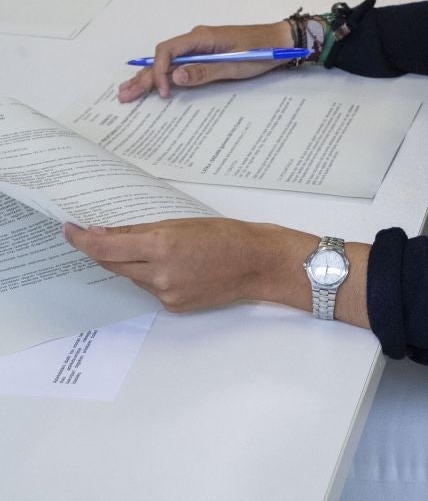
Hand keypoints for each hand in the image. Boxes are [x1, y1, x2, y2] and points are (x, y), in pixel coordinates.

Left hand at [64, 218, 310, 312]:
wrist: (256, 263)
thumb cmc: (226, 235)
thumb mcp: (181, 223)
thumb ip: (141, 230)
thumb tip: (106, 233)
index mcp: (161, 245)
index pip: (106, 248)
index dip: (81, 240)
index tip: (68, 230)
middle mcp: (159, 273)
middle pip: (114, 264)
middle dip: (105, 250)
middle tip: (98, 234)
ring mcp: (166, 293)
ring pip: (133, 277)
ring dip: (134, 263)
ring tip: (160, 248)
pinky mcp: (174, 307)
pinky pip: (151, 289)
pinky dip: (153, 276)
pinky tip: (175, 266)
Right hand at [118, 20, 293, 102]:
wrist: (279, 41)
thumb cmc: (260, 51)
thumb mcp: (234, 65)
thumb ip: (204, 71)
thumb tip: (175, 76)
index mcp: (202, 37)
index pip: (168, 50)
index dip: (160, 71)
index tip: (165, 92)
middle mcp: (197, 39)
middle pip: (163, 57)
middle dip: (144, 76)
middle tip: (124, 94)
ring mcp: (200, 46)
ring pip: (169, 61)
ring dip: (149, 76)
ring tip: (128, 91)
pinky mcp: (206, 54)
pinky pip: (180, 63)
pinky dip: (165, 75)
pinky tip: (152, 84)